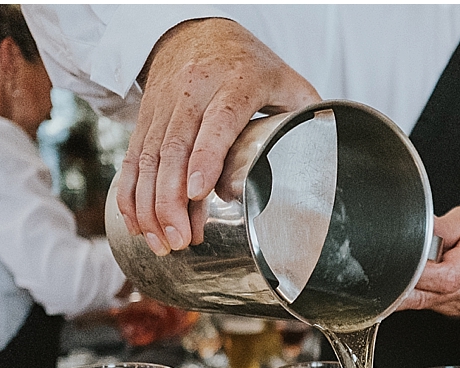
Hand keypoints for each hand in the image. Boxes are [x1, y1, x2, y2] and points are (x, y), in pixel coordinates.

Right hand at [118, 18, 320, 254]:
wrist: (197, 32)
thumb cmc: (250, 64)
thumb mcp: (287, 82)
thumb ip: (308, 116)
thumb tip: (329, 159)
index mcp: (235, 83)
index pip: (218, 121)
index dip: (204, 157)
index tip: (196, 191)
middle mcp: (193, 91)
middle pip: (174, 147)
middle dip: (171, 199)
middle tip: (179, 239)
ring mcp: (165, 104)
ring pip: (148, 157)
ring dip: (149, 204)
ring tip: (161, 243)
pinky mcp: (146, 116)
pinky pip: (132, 157)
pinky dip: (130, 193)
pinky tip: (137, 223)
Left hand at [398, 206, 459, 321]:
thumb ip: (441, 226)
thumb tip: (415, 228)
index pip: (441, 277)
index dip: (417, 268)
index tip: (405, 255)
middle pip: (421, 294)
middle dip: (403, 277)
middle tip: (402, 259)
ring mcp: (456, 307)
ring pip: (417, 301)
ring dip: (409, 283)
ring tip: (422, 264)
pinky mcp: (448, 313)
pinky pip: (424, 303)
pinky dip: (418, 289)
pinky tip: (427, 276)